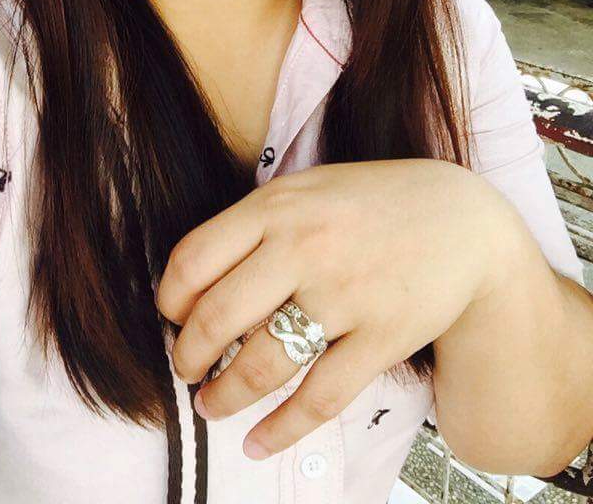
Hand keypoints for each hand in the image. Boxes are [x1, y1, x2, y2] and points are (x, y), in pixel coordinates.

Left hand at [156, 158, 513, 458]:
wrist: (462, 219)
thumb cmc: (373, 204)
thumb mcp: (308, 190)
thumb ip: (256, 224)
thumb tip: (194, 281)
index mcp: (278, 205)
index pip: (193, 258)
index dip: (169, 300)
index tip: (171, 318)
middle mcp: (306, 246)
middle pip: (217, 317)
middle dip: (187, 355)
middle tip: (185, 369)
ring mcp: (346, 293)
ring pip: (262, 364)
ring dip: (224, 396)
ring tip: (211, 405)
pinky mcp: (384, 336)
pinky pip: (321, 397)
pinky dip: (282, 430)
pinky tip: (258, 442)